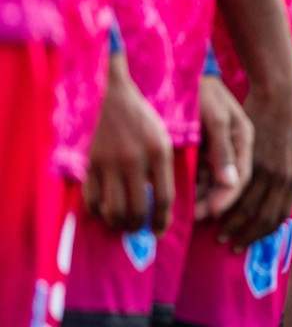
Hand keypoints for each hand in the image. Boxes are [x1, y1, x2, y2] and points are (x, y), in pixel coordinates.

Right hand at [85, 56, 174, 233]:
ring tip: (122, 223)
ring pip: (112, 211)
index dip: (162, 221)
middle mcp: (135, 159)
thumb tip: (160, 208)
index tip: (159, 232)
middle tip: (138, 229)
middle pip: (136, 210)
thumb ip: (163, 170)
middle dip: (138, 227)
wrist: (113, 97)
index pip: (164, 198)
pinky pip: (92, 201)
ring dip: (118, 223)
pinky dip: (98, 212)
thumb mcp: (163, 139)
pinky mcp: (90, 164)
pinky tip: (105, 209)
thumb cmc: (143, 121)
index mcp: (159, 152)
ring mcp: (110, 163)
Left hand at [196, 74, 252, 220]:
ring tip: (189, 213)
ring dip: (206, 199)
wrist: (194, 71)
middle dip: (215, 204)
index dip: (225, 199)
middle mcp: (238, 147)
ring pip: (220, 183)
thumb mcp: (216, 118)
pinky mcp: (210, 148)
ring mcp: (224, 148)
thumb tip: (230, 184)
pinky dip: (199, 187)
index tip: (205, 213)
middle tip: (193, 218)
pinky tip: (187, 197)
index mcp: (244, 139)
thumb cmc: (208, 91)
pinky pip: (209, 174)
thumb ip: (222, 150)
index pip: (241, 178)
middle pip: (232, 185)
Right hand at [220, 82, 291, 250]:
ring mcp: (268, 170)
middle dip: (249, 236)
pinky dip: (225, 207)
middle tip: (233, 246)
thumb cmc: (285, 119)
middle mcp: (285, 177)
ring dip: (233, 225)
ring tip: (219, 234)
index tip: (252, 240)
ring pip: (249, 209)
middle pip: (267, 217)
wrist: (278, 95)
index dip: (266, 231)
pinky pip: (237, 192)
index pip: (282, 214)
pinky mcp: (251, 160)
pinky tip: (214, 213)